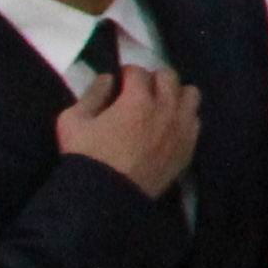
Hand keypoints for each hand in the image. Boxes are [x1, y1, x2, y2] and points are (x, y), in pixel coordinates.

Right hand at [57, 64, 200, 197]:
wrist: (106, 196)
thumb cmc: (86, 156)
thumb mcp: (72, 121)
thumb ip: (91, 94)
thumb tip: (107, 79)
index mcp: (138, 100)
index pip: (139, 71)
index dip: (127, 74)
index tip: (120, 82)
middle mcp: (166, 109)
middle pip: (170, 77)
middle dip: (154, 78)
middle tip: (140, 90)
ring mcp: (182, 128)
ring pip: (191, 95)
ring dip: (175, 94)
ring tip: (160, 104)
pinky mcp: (188, 147)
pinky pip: (195, 121)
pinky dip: (184, 117)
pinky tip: (169, 125)